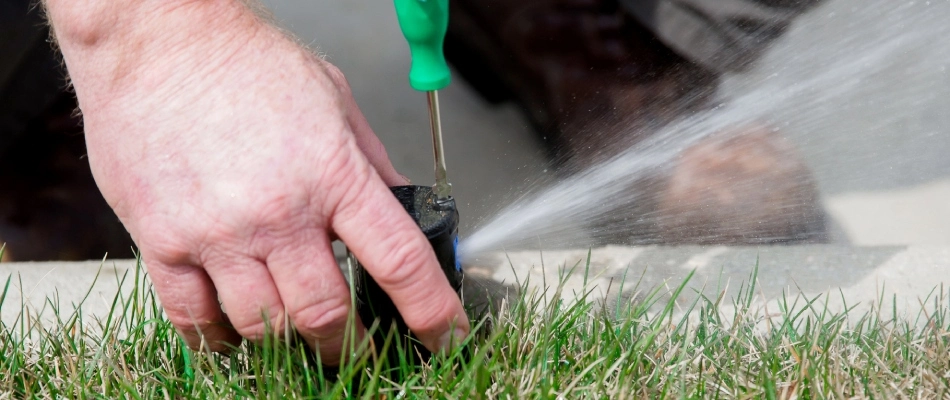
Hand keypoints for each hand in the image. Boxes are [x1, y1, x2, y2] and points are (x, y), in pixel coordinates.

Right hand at [45, 0, 468, 363]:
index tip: (444, 336)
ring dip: (290, 343)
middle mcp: (278, 213)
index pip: (399, 261)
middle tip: (359, 347)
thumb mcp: (335, 100)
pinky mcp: (162, 241)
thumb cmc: (248, 62)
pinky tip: (235, 333)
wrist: (158, 40)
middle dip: (352, 344)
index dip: (431, 311)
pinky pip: (192, 319)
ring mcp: (218, 233)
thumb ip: (371, 164)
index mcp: (333, 174)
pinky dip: (220, 340)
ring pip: (266, 326)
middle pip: (327, 313)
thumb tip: (402, 208)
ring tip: (298, 336)